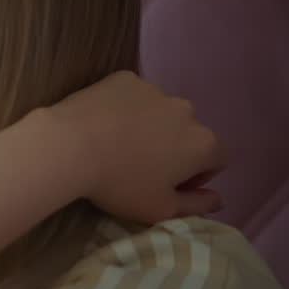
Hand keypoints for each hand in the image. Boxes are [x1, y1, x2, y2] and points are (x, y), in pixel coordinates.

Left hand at [48, 70, 226, 222]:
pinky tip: (102, 125)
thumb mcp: (160, 209)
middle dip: (174, 149)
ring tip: (117, 145)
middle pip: (188, 133)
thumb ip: (197, 206)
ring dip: (149, 127)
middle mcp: (186, 110)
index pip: (217, 159)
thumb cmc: (120, 184)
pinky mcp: (125, 78)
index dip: (198, 175)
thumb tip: (218, 200)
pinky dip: (124, 109)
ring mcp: (155, 89)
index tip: (170, 186)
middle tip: (140, 167)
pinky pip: (132, 96)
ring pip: (160, 112)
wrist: (70, 145)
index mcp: (203, 143)